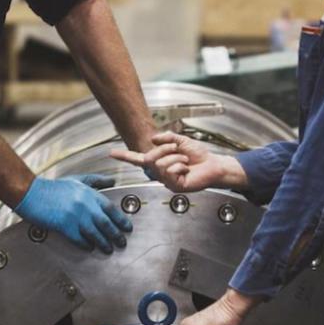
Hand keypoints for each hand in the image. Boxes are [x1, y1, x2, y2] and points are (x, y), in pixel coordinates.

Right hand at [15, 174, 132, 253]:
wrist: (32, 193)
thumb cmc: (54, 187)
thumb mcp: (77, 180)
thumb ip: (97, 180)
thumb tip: (113, 181)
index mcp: (89, 194)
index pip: (110, 209)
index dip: (121, 220)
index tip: (127, 228)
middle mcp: (84, 205)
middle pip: (105, 223)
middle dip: (116, 235)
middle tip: (121, 243)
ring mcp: (74, 216)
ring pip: (95, 233)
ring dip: (103, 243)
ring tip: (108, 249)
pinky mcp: (64, 226)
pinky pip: (79, 239)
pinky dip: (86, 245)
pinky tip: (90, 248)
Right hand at [110, 131, 239, 192]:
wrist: (213, 165)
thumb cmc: (199, 155)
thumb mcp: (181, 141)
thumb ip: (166, 138)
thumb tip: (153, 139)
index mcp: (160, 162)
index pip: (139, 159)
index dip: (125, 156)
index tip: (111, 152)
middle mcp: (160, 173)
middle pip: (150, 158)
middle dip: (166, 149)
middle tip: (179, 150)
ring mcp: (167, 181)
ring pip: (161, 163)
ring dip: (177, 157)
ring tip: (186, 161)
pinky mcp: (174, 186)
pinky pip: (170, 170)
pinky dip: (181, 165)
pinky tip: (187, 168)